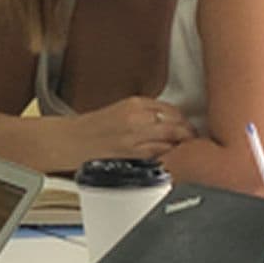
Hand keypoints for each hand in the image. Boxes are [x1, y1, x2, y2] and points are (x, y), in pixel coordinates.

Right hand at [65, 96, 192, 164]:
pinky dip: (167, 157)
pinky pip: (158, 155)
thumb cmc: (94, 127)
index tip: (188, 126)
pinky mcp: (130, 154)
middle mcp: (136, 117)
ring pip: (170, 141)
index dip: (184, 120)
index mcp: (135, 103)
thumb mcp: (122, 110)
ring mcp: (134, 136)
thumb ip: (146, 113)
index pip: (172, 109)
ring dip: (181, 147)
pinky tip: (170, 159)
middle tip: (193, 140)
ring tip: (185, 151)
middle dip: (188, 133)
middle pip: (176, 124)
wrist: (70, 140)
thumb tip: (170, 121)